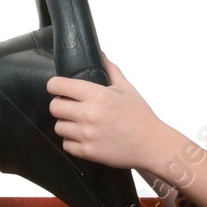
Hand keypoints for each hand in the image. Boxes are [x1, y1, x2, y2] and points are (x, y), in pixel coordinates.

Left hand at [46, 54, 167, 170]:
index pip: (59, 86)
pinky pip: (67, 145)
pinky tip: (84, 137)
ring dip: (66, 124)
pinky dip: (72, 142)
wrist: (151, 144)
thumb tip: (100, 55)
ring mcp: (88, 134)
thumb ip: (110, 70)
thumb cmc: (140, 117)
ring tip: (80, 124)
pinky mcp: (88, 152)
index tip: (57, 88)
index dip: (55, 85)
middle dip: (60, 106)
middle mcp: (90, 114)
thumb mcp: (126, 88)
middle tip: (71, 107)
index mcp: (98, 95)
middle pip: (54, 107)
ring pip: (59, 127)